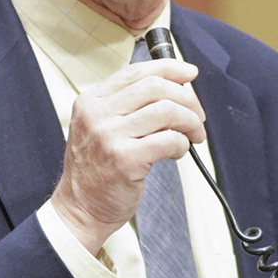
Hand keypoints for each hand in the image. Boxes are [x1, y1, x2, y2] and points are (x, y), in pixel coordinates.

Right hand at [50, 59, 204, 253]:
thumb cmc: (96, 171)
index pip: (136, 72)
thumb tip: (173, 88)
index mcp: (92, 102)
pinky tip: (179, 152)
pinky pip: (169, 140)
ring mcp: (109, 136)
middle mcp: (97, 115)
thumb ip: (128, 107)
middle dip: (186, 99)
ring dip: (190, 122)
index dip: (169, 68)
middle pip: (155, 87)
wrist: (80, 208)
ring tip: (193, 135)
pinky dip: (182, 144)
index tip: (189, 73)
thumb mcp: (101, 128)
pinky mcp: (125, 159)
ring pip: (166, 111)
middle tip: (197, 115)